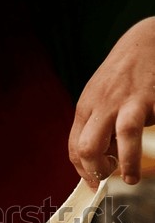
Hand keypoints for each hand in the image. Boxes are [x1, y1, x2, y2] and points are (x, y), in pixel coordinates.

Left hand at [69, 17, 154, 187]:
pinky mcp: (154, 100)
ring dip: (128, 163)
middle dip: (96, 170)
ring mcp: (131, 100)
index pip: (75, 149)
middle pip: (88, 146)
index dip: (82, 171)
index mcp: (86, 108)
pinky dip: (150, 142)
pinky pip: (152, 124)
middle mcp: (104, 105)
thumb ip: (94, 127)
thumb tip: (99, 161)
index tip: (94, 181)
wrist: (146, 42)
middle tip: (108, 176)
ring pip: (125, 135)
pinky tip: (151, 147)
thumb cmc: (120, 77)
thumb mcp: (98, 100)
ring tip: (130, 178)